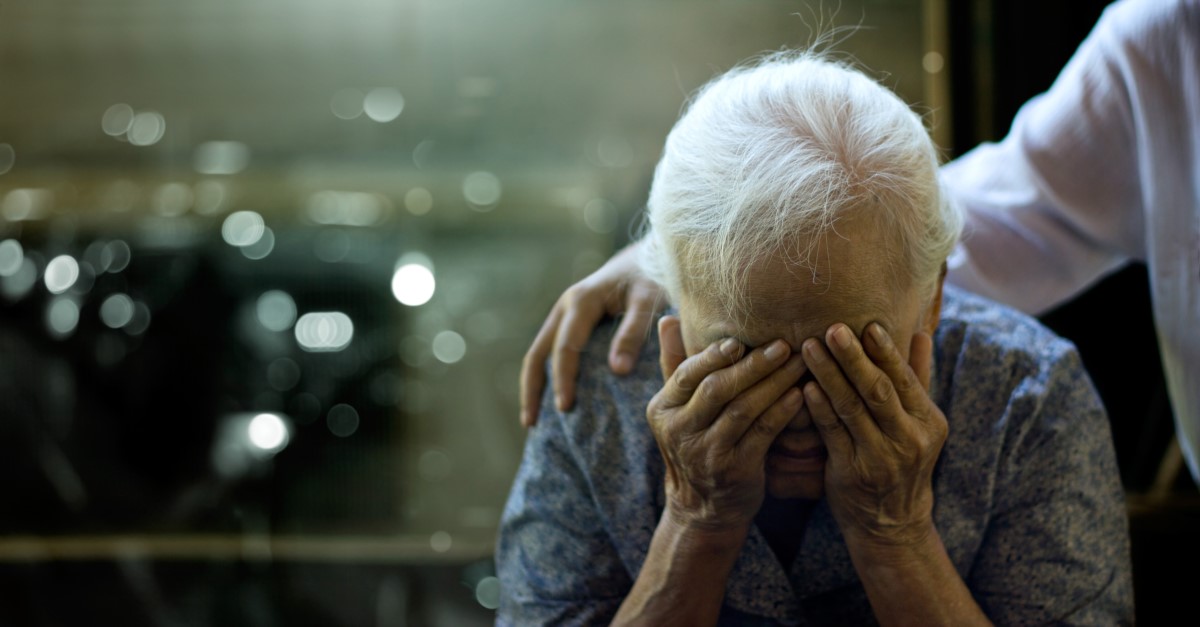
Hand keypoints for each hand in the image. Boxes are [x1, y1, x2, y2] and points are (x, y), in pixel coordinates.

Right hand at [519, 240, 665, 426]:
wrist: (649, 254)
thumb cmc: (652, 277)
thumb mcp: (648, 301)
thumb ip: (634, 333)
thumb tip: (617, 371)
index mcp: (581, 301)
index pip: (565, 347)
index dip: (564, 378)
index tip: (565, 407)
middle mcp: (566, 306)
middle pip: (539, 352)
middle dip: (534, 388)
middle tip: (533, 423)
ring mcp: (564, 313)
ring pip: (538, 352)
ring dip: (533, 385)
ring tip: (532, 420)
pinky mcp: (570, 320)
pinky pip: (550, 350)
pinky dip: (545, 375)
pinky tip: (548, 398)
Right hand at [649, 315, 805, 532]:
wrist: (703, 509)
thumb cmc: (694, 445)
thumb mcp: (676, 409)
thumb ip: (674, 364)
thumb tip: (668, 318)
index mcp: (662, 410)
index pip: (687, 374)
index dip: (713, 355)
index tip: (741, 338)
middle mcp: (680, 432)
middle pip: (717, 389)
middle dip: (752, 364)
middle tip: (783, 343)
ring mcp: (707, 453)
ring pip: (743, 409)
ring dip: (774, 383)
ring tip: (800, 362)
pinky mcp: (735, 471)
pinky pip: (762, 434)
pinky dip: (781, 412)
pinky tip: (800, 394)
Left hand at [802, 322, 946, 547]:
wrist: (891, 523)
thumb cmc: (902, 462)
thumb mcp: (919, 424)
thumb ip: (918, 378)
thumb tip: (922, 333)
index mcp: (927, 422)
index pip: (905, 379)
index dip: (885, 352)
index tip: (867, 324)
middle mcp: (909, 439)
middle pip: (877, 390)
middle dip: (853, 358)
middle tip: (832, 328)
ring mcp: (880, 458)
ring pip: (851, 409)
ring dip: (829, 375)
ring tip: (809, 347)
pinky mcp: (852, 472)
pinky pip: (833, 434)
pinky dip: (819, 409)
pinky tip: (805, 387)